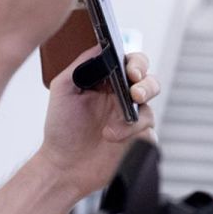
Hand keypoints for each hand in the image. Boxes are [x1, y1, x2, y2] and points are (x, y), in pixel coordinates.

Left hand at [37, 48, 159, 197]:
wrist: (63, 168)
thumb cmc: (62, 130)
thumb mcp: (63, 89)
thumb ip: (81, 64)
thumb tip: (101, 46)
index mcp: (110, 84)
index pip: (132, 64)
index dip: (137, 64)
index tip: (131, 72)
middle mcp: (124, 100)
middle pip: (150, 83)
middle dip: (147, 85)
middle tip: (135, 94)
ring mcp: (133, 121)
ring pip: (150, 110)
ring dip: (135, 117)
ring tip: (113, 127)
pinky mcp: (138, 141)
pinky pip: (150, 135)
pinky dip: (134, 136)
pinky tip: (115, 140)